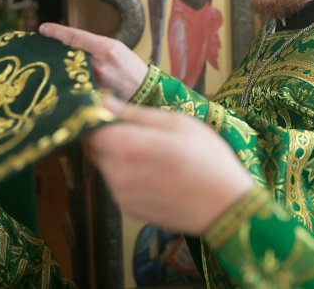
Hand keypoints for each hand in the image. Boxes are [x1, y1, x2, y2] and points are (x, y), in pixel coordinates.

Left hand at [39, 23, 147, 98]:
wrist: (147, 91)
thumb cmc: (132, 68)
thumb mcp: (117, 50)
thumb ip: (96, 47)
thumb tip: (73, 44)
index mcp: (107, 47)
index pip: (75, 36)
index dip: (57, 32)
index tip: (42, 28)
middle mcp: (100, 63)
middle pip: (69, 53)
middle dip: (56, 51)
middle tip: (43, 48)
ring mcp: (96, 80)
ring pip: (71, 69)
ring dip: (63, 66)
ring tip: (56, 65)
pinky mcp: (94, 93)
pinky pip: (78, 83)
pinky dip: (72, 80)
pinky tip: (69, 80)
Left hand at [86, 98, 254, 233]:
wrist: (225, 206)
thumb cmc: (207, 158)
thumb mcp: (177, 123)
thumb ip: (135, 113)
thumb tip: (104, 102)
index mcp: (126, 147)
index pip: (89, 129)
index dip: (98, 119)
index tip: (113, 114)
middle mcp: (116, 173)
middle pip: (94, 149)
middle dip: (108, 138)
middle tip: (140, 133)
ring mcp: (120, 195)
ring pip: (106, 167)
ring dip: (118, 157)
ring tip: (153, 155)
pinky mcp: (128, 210)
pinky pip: (118, 185)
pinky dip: (128, 176)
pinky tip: (155, 174)